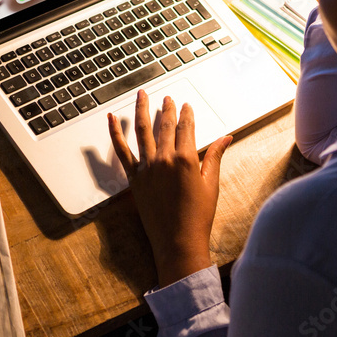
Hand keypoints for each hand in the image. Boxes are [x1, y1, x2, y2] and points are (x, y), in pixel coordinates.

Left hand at [108, 90, 231, 286]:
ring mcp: (147, 168)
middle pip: (165, 125)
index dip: (186, 114)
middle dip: (167, 108)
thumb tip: (226, 137)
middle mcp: (164, 159)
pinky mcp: (134, 178)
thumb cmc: (198, 216)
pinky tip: (110, 119)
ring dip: (142, 110)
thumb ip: (215, 156)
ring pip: (142, 131)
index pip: (186, 127)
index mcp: (186, 159)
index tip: (186, 105)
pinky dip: (114, 134)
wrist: (178, 242)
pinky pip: (121, 151)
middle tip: (167, 97)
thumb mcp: (211, 184)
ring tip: (141, 94)